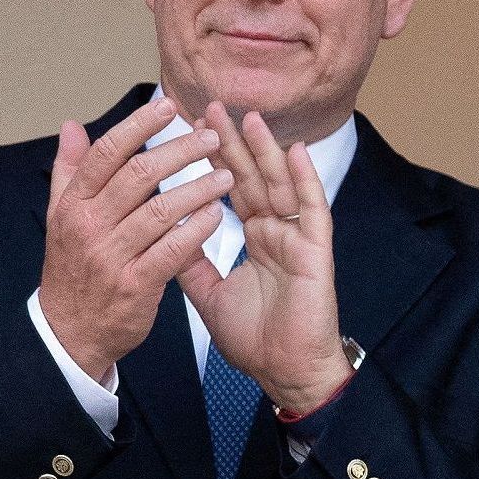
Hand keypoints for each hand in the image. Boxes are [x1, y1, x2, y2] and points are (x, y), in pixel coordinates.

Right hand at [38, 94, 235, 381]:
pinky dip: (197, 230)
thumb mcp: (61, 218)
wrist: (69, 332)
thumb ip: (69, 171)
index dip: (140, 126)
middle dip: (179, 151)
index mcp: (72, 204)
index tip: (170, 107)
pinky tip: (218, 215)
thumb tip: (72, 126)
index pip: (107, 153)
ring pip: (160, 210)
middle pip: (138, 174)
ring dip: (198, 188)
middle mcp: (88, 225)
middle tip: (212, 138)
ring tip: (227, 175)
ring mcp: (111, 255)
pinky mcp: (135, 284)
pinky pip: (172, 250)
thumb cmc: (73, 269)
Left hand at [178, 102, 351, 413]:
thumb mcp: (208, 295)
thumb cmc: (255, 340)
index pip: (231, 189)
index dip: (212, 159)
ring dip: (265, 150)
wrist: (284, 373)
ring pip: (279, 185)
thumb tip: (163, 231)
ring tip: (247, 116)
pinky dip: (304, 180)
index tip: (191, 128)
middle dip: (231, 142)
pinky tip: (295, 151)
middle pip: (252, 177)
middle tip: (210, 106)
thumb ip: (189, 261)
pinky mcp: (315, 251)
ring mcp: (297, 239)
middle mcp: (276, 233)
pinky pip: (311, 209)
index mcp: (254, 240)